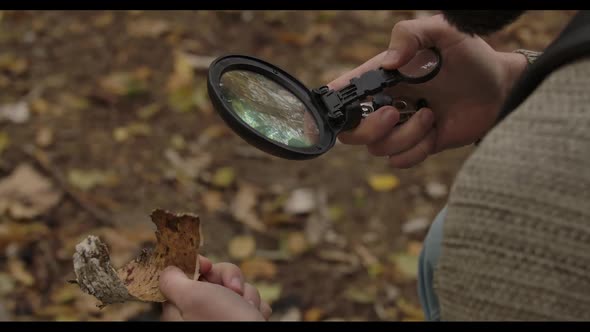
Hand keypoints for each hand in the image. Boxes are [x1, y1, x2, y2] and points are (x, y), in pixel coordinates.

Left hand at [159, 256, 271, 320]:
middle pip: (212, 278)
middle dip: (229, 279)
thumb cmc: (223, 321)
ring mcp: (221, 317)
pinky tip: (254, 315)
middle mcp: (199, 314)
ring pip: (234, 288)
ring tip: (248, 307)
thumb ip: (172, 281)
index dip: (197, 266)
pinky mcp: (240, 320)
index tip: (207, 265)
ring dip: (246, 294)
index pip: (183, 277)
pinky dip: (254, 306)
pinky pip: (249, 301)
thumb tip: (168, 271)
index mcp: (179, 309)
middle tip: (234, 289)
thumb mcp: (191, 296)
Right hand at [328, 14, 527, 167]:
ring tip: (430, 115)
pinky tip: (434, 132)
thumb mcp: (442, 31)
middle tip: (394, 113)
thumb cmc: (471, 56)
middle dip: (369, 129)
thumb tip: (388, 63)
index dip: (331, 105)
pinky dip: (415, 152)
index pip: (344, 92)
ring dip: (405, 136)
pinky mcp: (418, 146)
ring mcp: (400, 128)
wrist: (501, 88)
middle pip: (351, 132)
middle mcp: (385, 103)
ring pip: (378, 149)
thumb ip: (410, 35)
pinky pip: (400, 162)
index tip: (333, 111)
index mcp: (382, 77)